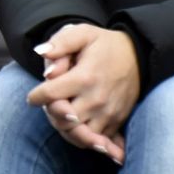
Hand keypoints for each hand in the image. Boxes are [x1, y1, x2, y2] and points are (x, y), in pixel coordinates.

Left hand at [27, 25, 139, 160]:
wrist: (140, 55)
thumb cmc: (105, 44)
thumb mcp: (83, 33)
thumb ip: (61, 42)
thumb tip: (41, 53)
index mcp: (85, 77)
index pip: (50, 95)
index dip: (36, 97)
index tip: (33, 97)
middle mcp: (97, 100)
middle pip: (61, 120)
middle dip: (50, 113)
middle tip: (50, 103)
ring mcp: (108, 114)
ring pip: (77, 135)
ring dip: (64, 127)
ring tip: (62, 113)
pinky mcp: (116, 122)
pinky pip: (94, 141)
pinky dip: (81, 137)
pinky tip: (76, 127)